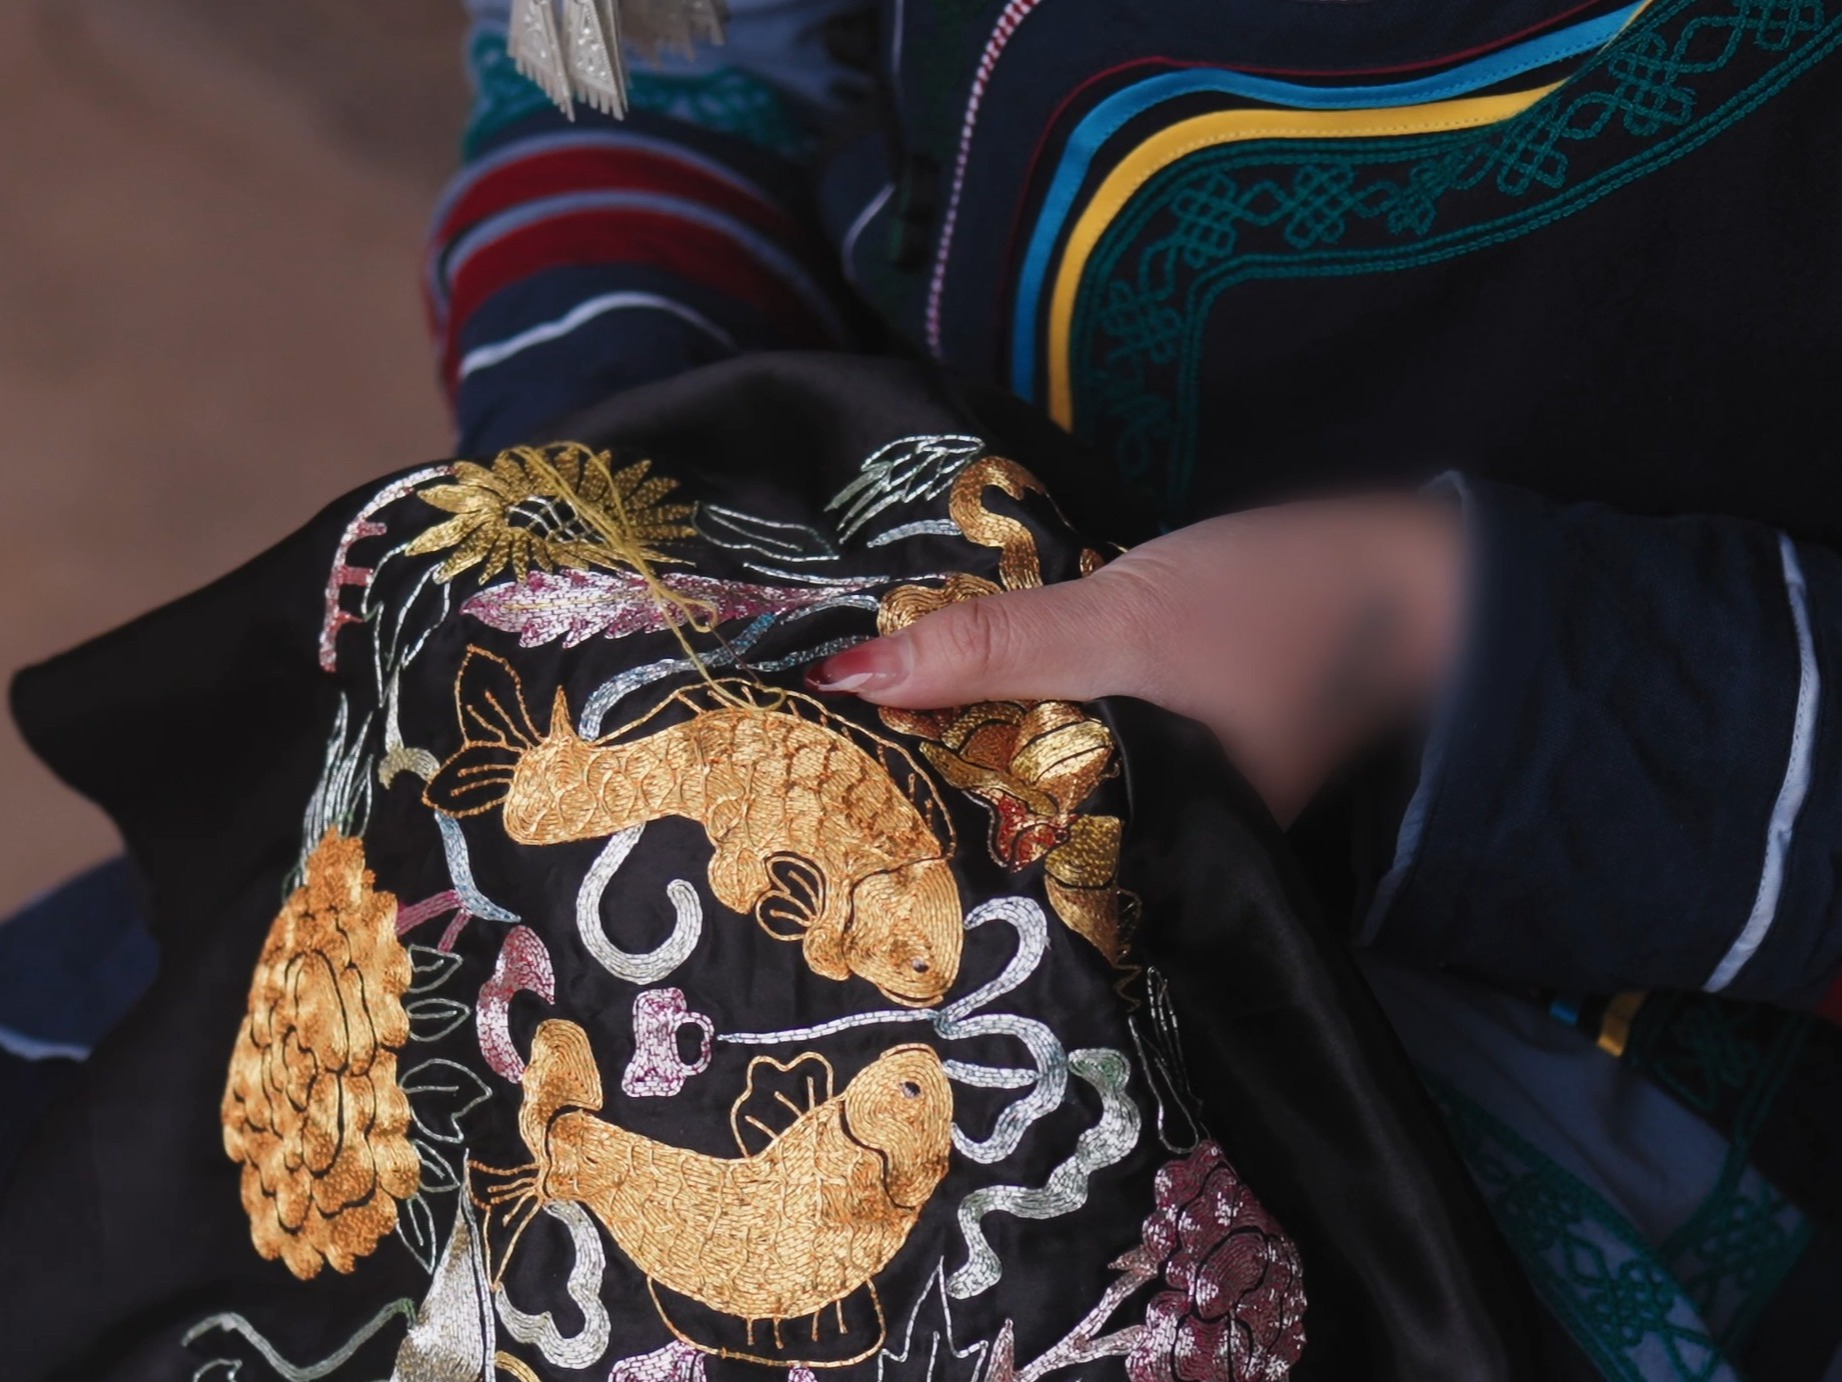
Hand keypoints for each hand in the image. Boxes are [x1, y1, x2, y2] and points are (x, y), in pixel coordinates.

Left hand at [807, 496, 1463, 822]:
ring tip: (849, 745)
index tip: (813, 836)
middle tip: (807, 790)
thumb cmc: (1275, 612)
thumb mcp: (1120, 627)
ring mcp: (1158, 798)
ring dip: (966, 751)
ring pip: (1034, 781)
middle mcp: (1143, 852)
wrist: (1411, 569)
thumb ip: (991, 650)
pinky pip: (1069, 742)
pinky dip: (1019, 718)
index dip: (910, 857)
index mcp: (1135, 864)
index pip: (996, 884)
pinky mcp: (1165, 743)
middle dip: (924, 804)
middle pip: (1007, 834)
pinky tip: (955, 699)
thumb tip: (846, 680)